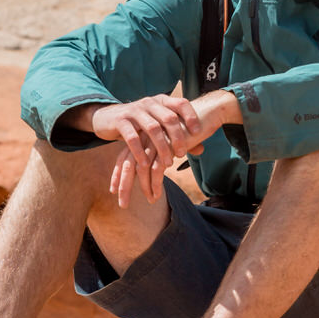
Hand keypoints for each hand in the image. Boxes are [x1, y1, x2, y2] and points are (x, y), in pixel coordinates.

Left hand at [90, 92, 240, 207]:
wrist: (204, 113)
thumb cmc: (188, 128)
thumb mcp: (171, 142)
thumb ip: (165, 152)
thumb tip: (162, 166)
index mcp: (143, 136)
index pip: (124, 157)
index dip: (118, 174)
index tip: (114, 190)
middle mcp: (145, 138)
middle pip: (128, 164)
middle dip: (124, 185)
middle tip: (122, 204)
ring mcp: (155, 142)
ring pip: (141, 169)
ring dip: (142, 189)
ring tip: (147, 202)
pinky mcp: (167, 146)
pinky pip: (157, 170)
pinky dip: (155, 185)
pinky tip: (156, 196)